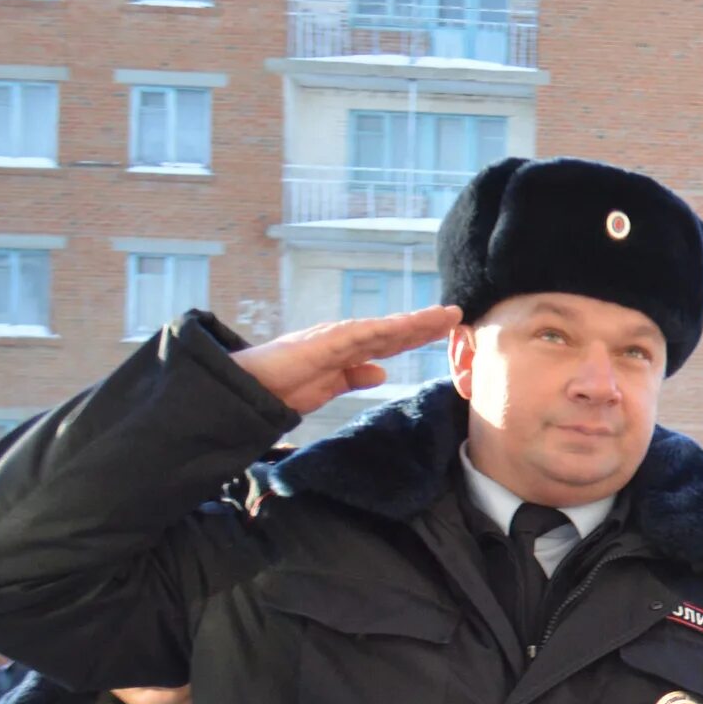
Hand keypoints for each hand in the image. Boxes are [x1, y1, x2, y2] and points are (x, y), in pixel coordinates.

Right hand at [231, 306, 459, 414]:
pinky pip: (358, 336)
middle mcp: (343, 338)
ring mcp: (333, 338)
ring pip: (382, 328)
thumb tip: (380, 372)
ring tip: (442, 315)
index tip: (446, 329)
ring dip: (412, 322)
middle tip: (455, 313)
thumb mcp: (328, 387)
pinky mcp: (321, 343)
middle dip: (424, 323)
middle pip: (392, 330)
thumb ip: (352, 377)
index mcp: (347, 349)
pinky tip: (405, 328)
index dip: (418, 334)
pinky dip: (383, 331)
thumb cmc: (281, 387)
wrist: (247, 390)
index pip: (390, 340)